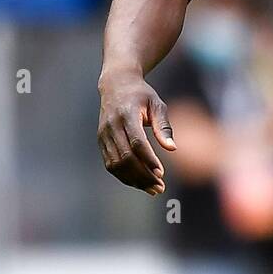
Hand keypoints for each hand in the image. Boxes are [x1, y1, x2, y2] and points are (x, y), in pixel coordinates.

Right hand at [96, 70, 174, 195]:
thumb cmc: (142, 95)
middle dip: (142, 175)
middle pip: (125, 157)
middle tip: (160, 187)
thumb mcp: (157, 104)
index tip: (161, 173)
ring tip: (152, 189)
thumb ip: (163, 126)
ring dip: (133, 180)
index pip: (137, 142)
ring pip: (116, 164)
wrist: (116, 84)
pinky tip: (139, 182)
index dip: (148, 160)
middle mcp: (112, 126)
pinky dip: (124, 176)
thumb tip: (172, 149)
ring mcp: (104, 135)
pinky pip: (110, 164)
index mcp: (127, 115)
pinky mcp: (101, 141)